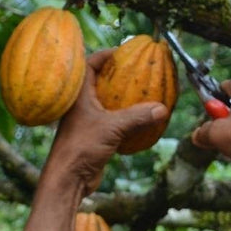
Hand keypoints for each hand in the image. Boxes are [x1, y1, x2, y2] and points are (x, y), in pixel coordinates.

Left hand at [46, 50, 168, 192]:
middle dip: (118, 76)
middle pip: (100, 82)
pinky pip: (114, 123)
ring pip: (108, 104)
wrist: (68, 179)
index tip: (123, 51)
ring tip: (143, 93)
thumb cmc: (81, 148)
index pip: (89, 65)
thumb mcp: (112, 128)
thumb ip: (137, 117)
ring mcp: (87, 122)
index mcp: (79, 96)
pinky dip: (127, 120)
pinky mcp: (94, 138)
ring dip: (124, 99)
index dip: (105, 55)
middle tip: (138, 69)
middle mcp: (81, 106)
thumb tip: (162, 109)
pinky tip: (143, 121)